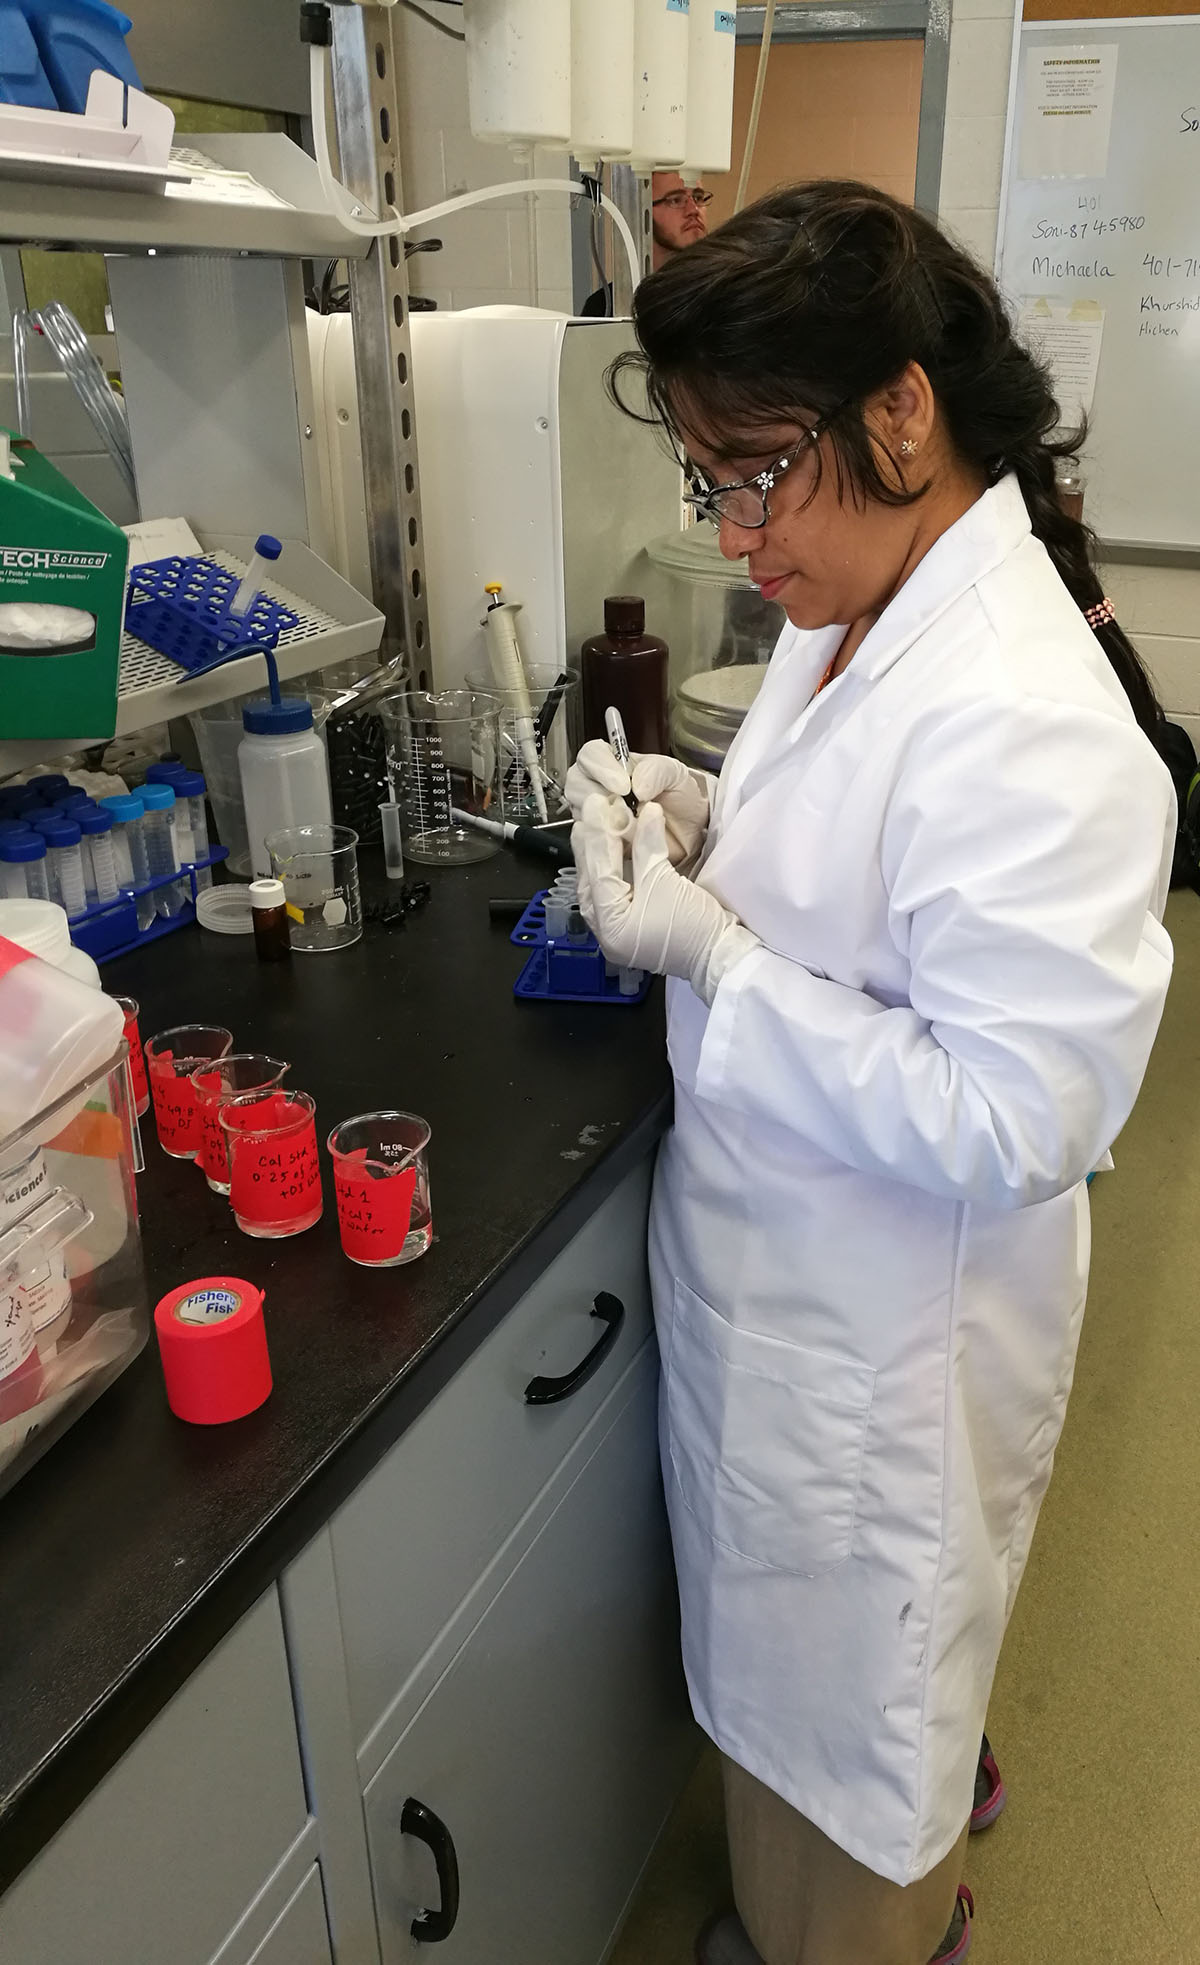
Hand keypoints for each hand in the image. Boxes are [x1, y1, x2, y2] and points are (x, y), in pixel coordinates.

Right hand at [565, 742, 711, 869]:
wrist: (691, 834)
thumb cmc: (679, 800)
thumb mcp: (676, 774)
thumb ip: (657, 770)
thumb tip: (637, 785)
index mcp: (612, 764)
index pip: (590, 755)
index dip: (601, 768)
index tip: (624, 785)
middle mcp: (597, 788)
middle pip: (577, 785)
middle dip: (601, 798)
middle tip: (628, 810)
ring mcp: (595, 817)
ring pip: (582, 816)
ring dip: (607, 823)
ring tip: (634, 827)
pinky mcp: (599, 844)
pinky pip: (591, 844)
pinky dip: (609, 845)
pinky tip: (627, 844)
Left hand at [572, 796, 757, 1005]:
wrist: (722, 955)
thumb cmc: (693, 925)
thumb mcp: (665, 881)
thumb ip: (648, 845)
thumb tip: (647, 809)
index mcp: (611, 927)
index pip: (598, 873)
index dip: (598, 837)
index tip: (597, 806)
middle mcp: (606, 933)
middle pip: (591, 882)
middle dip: (590, 847)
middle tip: (588, 813)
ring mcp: (618, 933)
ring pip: (598, 888)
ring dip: (596, 858)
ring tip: (593, 828)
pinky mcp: (630, 928)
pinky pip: (612, 894)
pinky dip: (610, 871)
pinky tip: (609, 852)